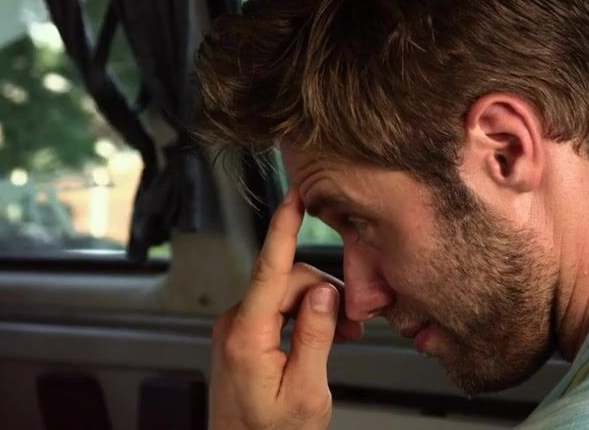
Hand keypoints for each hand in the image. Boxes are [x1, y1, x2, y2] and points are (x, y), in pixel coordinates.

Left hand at [210, 190, 363, 428]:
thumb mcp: (307, 392)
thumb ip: (316, 337)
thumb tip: (324, 293)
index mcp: (246, 338)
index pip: (269, 270)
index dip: (284, 229)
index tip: (294, 196)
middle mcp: (233, 327)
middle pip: (286, 281)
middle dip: (324, 294)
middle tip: (355, 327)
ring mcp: (234, 331)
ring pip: (284, 294)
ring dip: (318, 308)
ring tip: (344, 338)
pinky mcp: (240, 337)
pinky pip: (276, 310)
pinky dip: (304, 318)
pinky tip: (323, 339)